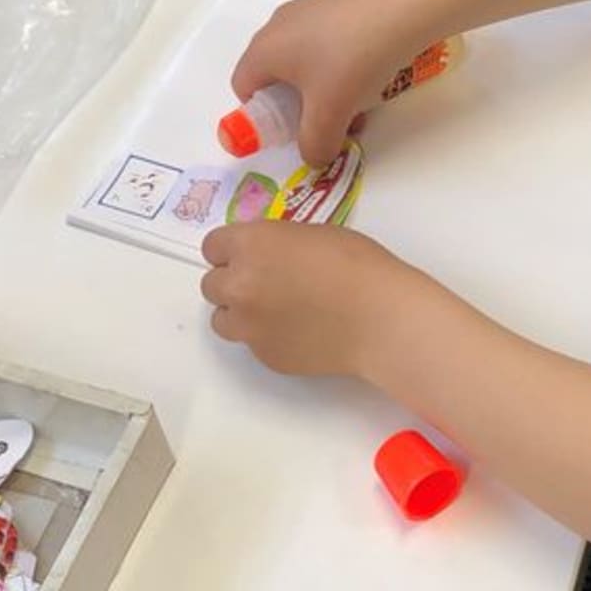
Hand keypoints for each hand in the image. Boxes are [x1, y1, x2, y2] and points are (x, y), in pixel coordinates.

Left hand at [201, 221, 430, 378]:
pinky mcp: (263, 355)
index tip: (249, 255)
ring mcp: (247, 325)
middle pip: (211, 285)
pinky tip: (299, 330)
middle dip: (233, 282)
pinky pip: (252, 343)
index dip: (231, 250)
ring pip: (223, 319)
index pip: (212, 246)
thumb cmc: (357, 265)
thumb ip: (275, 244)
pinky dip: (267, 336)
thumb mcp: (311, 234)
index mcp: (250, 245)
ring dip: (241, 312)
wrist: (378, 317)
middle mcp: (238, 285)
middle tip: (264, 284)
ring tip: (275, 311)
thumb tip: (266, 257)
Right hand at [232, 0, 427, 164]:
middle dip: (302, 108)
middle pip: (277, 78)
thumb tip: (315, 156)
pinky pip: (329, 45)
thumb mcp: (330, 115)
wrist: (405, 8)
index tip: (297, 129)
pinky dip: (343, 67)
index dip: (264, 118)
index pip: (244, 89)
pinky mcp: (338, 5)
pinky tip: (372, 76)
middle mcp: (279, 25)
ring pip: (307, 63)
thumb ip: (315, 145)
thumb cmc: (353, 61)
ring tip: (359, 105)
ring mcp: (309, 10)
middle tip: (330, 121)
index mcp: (264, 49)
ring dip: (327, 91)